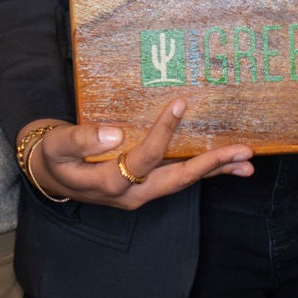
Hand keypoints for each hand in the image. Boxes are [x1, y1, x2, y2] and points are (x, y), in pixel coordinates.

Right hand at [28, 98, 252, 209]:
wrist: (51, 175)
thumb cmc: (54, 156)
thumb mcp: (57, 145)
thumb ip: (81, 139)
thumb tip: (116, 134)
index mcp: (110, 183)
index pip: (145, 157)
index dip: (164, 132)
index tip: (180, 103)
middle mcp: (132, 194)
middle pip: (178, 180)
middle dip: (212, 165)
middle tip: (244, 153)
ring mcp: (142, 193)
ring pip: (183, 182)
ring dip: (216, 171)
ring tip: (247, 162)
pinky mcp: (147, 186)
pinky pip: (179, 178)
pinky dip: (203, 170)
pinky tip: (225, 163)